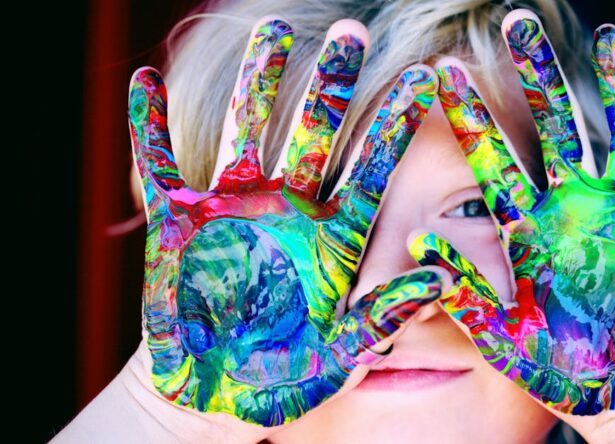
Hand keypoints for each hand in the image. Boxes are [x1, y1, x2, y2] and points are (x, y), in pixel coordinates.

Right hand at [128, 16, 440, 427]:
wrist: (217, 390)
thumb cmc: (284, 374)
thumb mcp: (340, 352)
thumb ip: (386, 314)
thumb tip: (443, 276)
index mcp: (332, 237)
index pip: (371, 170)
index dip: (394, 126)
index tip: (424, 77)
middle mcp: (288, 208)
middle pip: (314, 132)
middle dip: (330, 83)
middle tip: (351, 30)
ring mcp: (233, 207)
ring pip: (248, 129)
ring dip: (257, 82)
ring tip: (272, 28)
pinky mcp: (178, 220)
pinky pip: (159, 164)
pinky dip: (148, 127)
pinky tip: (144, 83)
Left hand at [408, 8, 614, 419]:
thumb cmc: (561, 371)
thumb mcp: (503, 333)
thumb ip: (464, 289)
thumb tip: (415, 246)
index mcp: (532, 226)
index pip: (493, 159)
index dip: (468, 116)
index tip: (438, 72)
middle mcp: (578, 205)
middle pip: (554, 125)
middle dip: (537, 75)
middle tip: (517, 23)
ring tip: (610, 35)